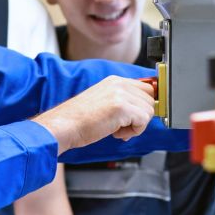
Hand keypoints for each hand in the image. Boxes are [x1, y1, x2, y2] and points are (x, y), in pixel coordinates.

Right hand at [31, 75, 154, 154]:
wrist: (64, 126)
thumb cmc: (79, 120)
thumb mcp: (103, 102)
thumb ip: (122, 101)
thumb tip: (143, 109)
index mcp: (114, 81)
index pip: (146, 87)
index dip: (144, 105)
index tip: (139, 116)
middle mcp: (119, 83)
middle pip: (151, 98)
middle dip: (141, 116)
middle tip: (124, 126)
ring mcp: (121, 94)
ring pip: (149, 110)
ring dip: (137, 125)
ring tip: (117, 130)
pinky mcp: (122, 107)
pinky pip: (143, 120)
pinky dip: (134, 132)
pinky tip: (116, 133)